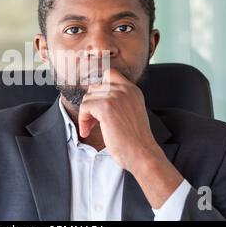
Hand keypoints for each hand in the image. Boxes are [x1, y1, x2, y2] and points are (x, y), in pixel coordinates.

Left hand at [78, 68, 182, 207]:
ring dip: (85, 114)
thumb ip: (118, 101)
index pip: (110, 73)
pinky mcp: (106, 106)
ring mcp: (116, 96)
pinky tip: (87, 131)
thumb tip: (93, 97)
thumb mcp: (130, 112)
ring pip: (88, 97)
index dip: (98, 85)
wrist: (142, 153)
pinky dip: (83, 120)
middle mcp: (125, 89)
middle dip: (90, 104)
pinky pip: (85, 107)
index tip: (94, 102)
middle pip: (95, 87)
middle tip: (91, 122)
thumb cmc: (135, 140)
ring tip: (90, 128)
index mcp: (133, 90)